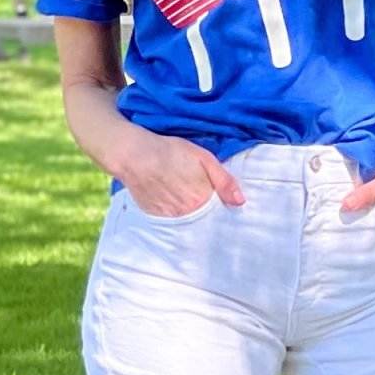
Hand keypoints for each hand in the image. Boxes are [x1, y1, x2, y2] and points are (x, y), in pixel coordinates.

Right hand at [119, 131, 244, 217]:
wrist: (133, 155)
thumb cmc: (169, 151)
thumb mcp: (203, 158)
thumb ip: (224, 181)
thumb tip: (240, 201)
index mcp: (202, 200)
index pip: (220, 215)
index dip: (224, 211)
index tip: (226, 209)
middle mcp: (187, 214)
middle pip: (205, 222)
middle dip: (209, 217)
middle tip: (206, 205)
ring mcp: (170, 218)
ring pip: (189, 223)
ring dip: (193, 218)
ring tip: (188, 202)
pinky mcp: (156, 217)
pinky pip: (172, 222)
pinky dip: (177, 216)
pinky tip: (174, 203)